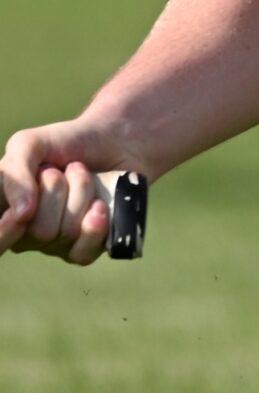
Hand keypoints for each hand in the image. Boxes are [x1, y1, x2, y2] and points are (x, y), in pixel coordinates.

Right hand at [0, 123, 128, 265]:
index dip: (9, 227)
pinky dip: (95, 224)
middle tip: (61, 171)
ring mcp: (54, 244)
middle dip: (56, 191)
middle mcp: (23, 235)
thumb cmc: (64, 143)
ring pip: (64, 235)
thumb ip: (13, 173)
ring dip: (80, 194)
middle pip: (37, 233)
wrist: (114, 139)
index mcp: (4, 213)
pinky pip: (83, 253)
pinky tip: (99, 204)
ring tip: (83, 175)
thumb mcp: (28, 145)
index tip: (28, 203)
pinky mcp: (84, 247)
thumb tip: (21, 214)